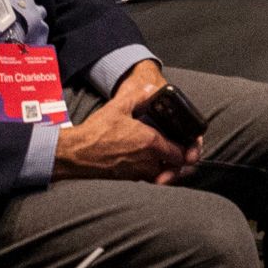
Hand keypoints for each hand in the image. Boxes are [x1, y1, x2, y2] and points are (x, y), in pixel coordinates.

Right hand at [53, 80, 197, 184]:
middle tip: (184, 152)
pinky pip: (148, 178)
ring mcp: (137, 172)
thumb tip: (151, 89)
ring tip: (169, 157)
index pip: (181, 154)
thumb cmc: (96, 132)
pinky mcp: (127, 178)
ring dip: (169, 169)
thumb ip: (139, 95)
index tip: (191, 144)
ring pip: (162, 175)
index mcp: (150, 143)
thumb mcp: (118, 107)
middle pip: (175, 168)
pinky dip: (154, 173)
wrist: (76, 154)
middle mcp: (147, 161)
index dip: (190, 150)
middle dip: (182, 162)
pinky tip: (150, 161)